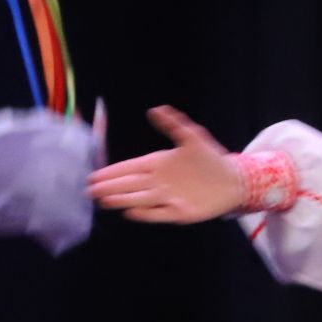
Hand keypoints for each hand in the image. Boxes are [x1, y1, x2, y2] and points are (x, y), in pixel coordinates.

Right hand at [88, 105, 243, 223]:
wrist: (231, 180)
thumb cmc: (209, 158)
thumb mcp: (192, 136)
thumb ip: (173, 124)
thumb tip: (155, 109)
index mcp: (158, 164)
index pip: (130, 168)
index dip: (112, 172)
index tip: (94, 176)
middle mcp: (159, 181)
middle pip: (130, 184)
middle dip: (110, 186)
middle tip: (89, 190)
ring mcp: (168, 197)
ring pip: (140, 198)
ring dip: (122, 199)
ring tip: (104, 201)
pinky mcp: (180, 212)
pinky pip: (159, 213)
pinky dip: (146, 213)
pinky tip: (131, 213)